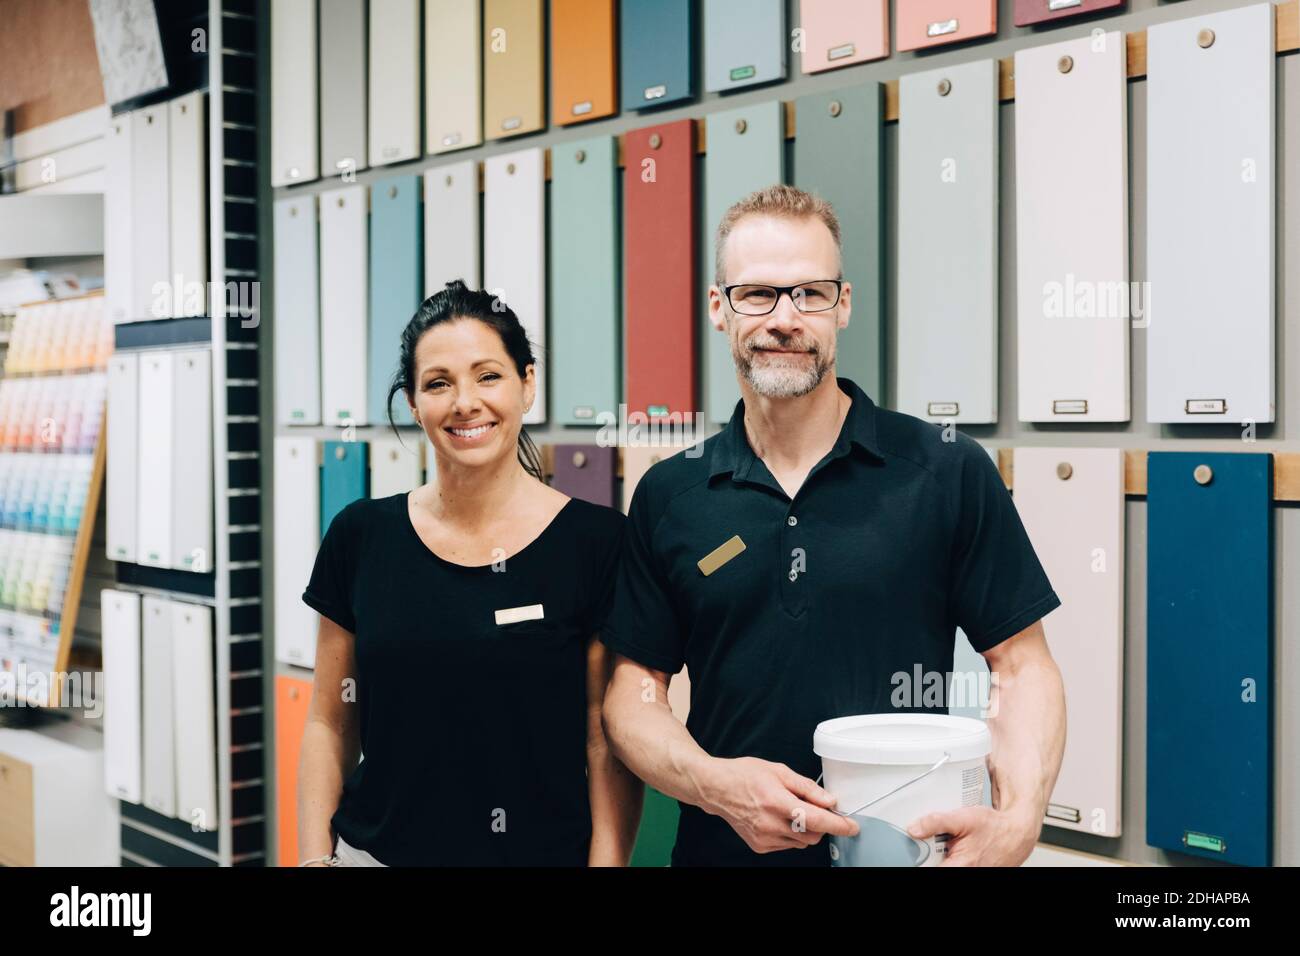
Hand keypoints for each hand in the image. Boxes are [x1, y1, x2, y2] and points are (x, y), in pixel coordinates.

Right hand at [701, 756, 858, 853]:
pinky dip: (790, 835)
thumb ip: (807, 787)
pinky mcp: (760, 846)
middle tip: (813, 809)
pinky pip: (787, 845)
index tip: (851, 826)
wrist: (716, 789)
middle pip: (813, 835)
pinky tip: (778, 819)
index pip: (816, 819)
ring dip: (805, 830)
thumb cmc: (744, 775)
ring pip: (801, 842)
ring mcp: (764, 838)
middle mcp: (771, 823)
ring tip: (790, 811)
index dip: (838, 824)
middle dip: (820, 824)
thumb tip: (829, 800)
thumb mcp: (779, 771)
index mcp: (777, 801)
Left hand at [907, 805, 1039, 865]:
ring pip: (944, 865)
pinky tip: (954, 847)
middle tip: (932, 842)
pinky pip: (953, 864)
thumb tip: (914, 829)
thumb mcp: (963, 818)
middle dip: (929, 856)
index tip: (912, 853)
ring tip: (947, 843)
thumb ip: (937, 822)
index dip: (918, 862)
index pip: (929, 870)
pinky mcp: (974, 871)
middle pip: (934, 867)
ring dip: (939, 856)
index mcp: (960, 866)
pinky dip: (950, 857)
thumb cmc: (994, 827)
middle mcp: (966, 873)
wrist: (1017, 833)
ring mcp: (971, 873)